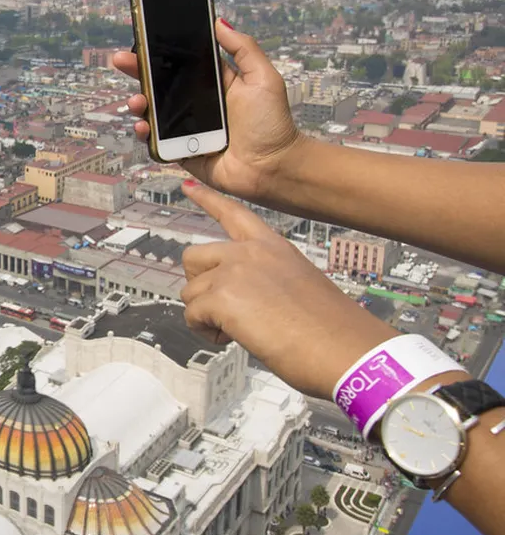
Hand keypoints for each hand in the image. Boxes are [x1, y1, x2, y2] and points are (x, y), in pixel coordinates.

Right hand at [113, 18, 305, 201]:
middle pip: (160, 84)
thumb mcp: (263, 78)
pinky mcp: (181, 150)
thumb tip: (219, 21)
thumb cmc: (272, 123)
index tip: (142, 38)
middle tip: (121, 60)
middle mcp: (196, 102)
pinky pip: (156, 141)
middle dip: (138, 71)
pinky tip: (143, 127)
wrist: (273, 167)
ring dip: (139, 103)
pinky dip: (145, 134)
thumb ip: (243, 48)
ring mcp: (186, 127)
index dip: (161, 51)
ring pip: (153, 111)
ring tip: (138, 101)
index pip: (181, 62)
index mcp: (213, 83)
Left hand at [178, 181, 396, 399]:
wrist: (345, 349)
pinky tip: (233, 339)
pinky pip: (192, 316)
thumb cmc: (330, 330)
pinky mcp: (223, 297)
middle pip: (194, 256)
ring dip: (205, 316)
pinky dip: (205, 332)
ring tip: (239, 331)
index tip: (187, 185)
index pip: (233, 213)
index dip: (207, 199)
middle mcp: (250, 252)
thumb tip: (244, 301)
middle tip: (221, 309)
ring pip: (190, 291)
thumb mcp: (297, 286)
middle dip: (199, 284)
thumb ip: (263, 281)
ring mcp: (234, 271)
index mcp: (272, 246)